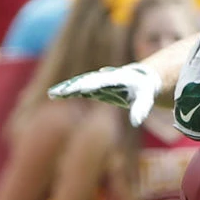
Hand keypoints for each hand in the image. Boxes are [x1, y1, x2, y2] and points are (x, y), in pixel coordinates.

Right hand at [48, 62, 162, 126]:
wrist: (139, 76)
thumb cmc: (144, 89)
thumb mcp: (146, 98)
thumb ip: (141, 109)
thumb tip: (136, 123)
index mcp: (117, 79)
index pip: (103, 82)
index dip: (92, 85)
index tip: (81, 88)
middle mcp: (104, 77)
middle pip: (87, 81)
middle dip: (74, 86)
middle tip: (60, 92)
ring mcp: (97, 80)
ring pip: (79, 82)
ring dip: (67, 88)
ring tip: (52, 94)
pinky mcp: (93, 84)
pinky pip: (78, 86)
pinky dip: (67, 89)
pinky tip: (54, 95)